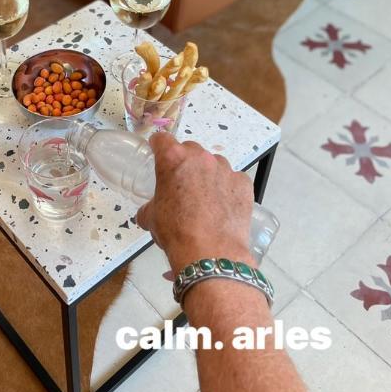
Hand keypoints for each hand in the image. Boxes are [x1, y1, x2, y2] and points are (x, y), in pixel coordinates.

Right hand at [136, 133, 254, 271]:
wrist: (209, 252)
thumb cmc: (176, 231)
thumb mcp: (151, 218)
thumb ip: (148, 207)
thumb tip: (147, 213)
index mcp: (173, 159)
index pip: (162, 139)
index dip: (158, 146)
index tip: (158, 154)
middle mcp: (200, 157)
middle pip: (190, 150)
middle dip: (185, 162)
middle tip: (182, 184)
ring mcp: (225, 169)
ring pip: (214, 163)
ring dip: (208, 174)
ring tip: (205, 198)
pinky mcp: (243, 183)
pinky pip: (234, 179)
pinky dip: (228, 188)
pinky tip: (223, 206)